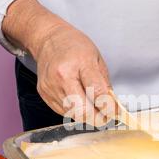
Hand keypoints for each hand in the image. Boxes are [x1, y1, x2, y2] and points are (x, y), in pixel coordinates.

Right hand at [2, 0, 113, 125]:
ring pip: (72, 114)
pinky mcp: (44, 94)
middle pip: (82, 110)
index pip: (97, 93)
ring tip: (93, 109)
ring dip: (86, 116)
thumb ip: (104, 83)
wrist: (48, 39)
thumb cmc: (74, 46)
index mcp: (80, 63)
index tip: (114, 112)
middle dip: (97, 118)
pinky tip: (78, 102)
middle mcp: (63, 76)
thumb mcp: (96, 58)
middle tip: (105, 118)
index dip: (108, 107)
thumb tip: (112, 105)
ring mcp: (51, 87)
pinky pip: (62, 111)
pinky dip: (74, 111)